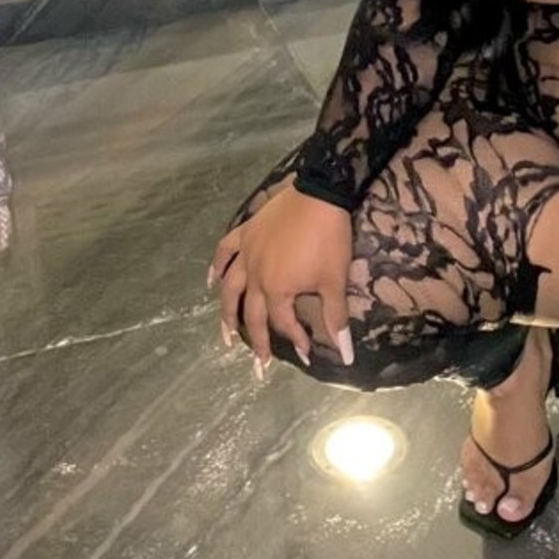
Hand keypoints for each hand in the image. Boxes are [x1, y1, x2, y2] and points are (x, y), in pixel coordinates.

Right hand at [208, 184, 353, 375]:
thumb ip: (336, 319)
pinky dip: (217, 266)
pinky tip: (212, 280)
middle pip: (251, 314)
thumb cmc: (329, 239)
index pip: (283, 323)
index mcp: (276, 289)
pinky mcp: (246, 232)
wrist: (321, 194)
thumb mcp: (334, 280)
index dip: (296, 340)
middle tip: (259, 364)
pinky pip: (225, 250)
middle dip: (256, 342)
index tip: (307, 353)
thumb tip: (346, 354)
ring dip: (226, 313)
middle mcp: (255, 275)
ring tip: (226, 335)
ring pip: (229, 288)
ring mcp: (247, 253)